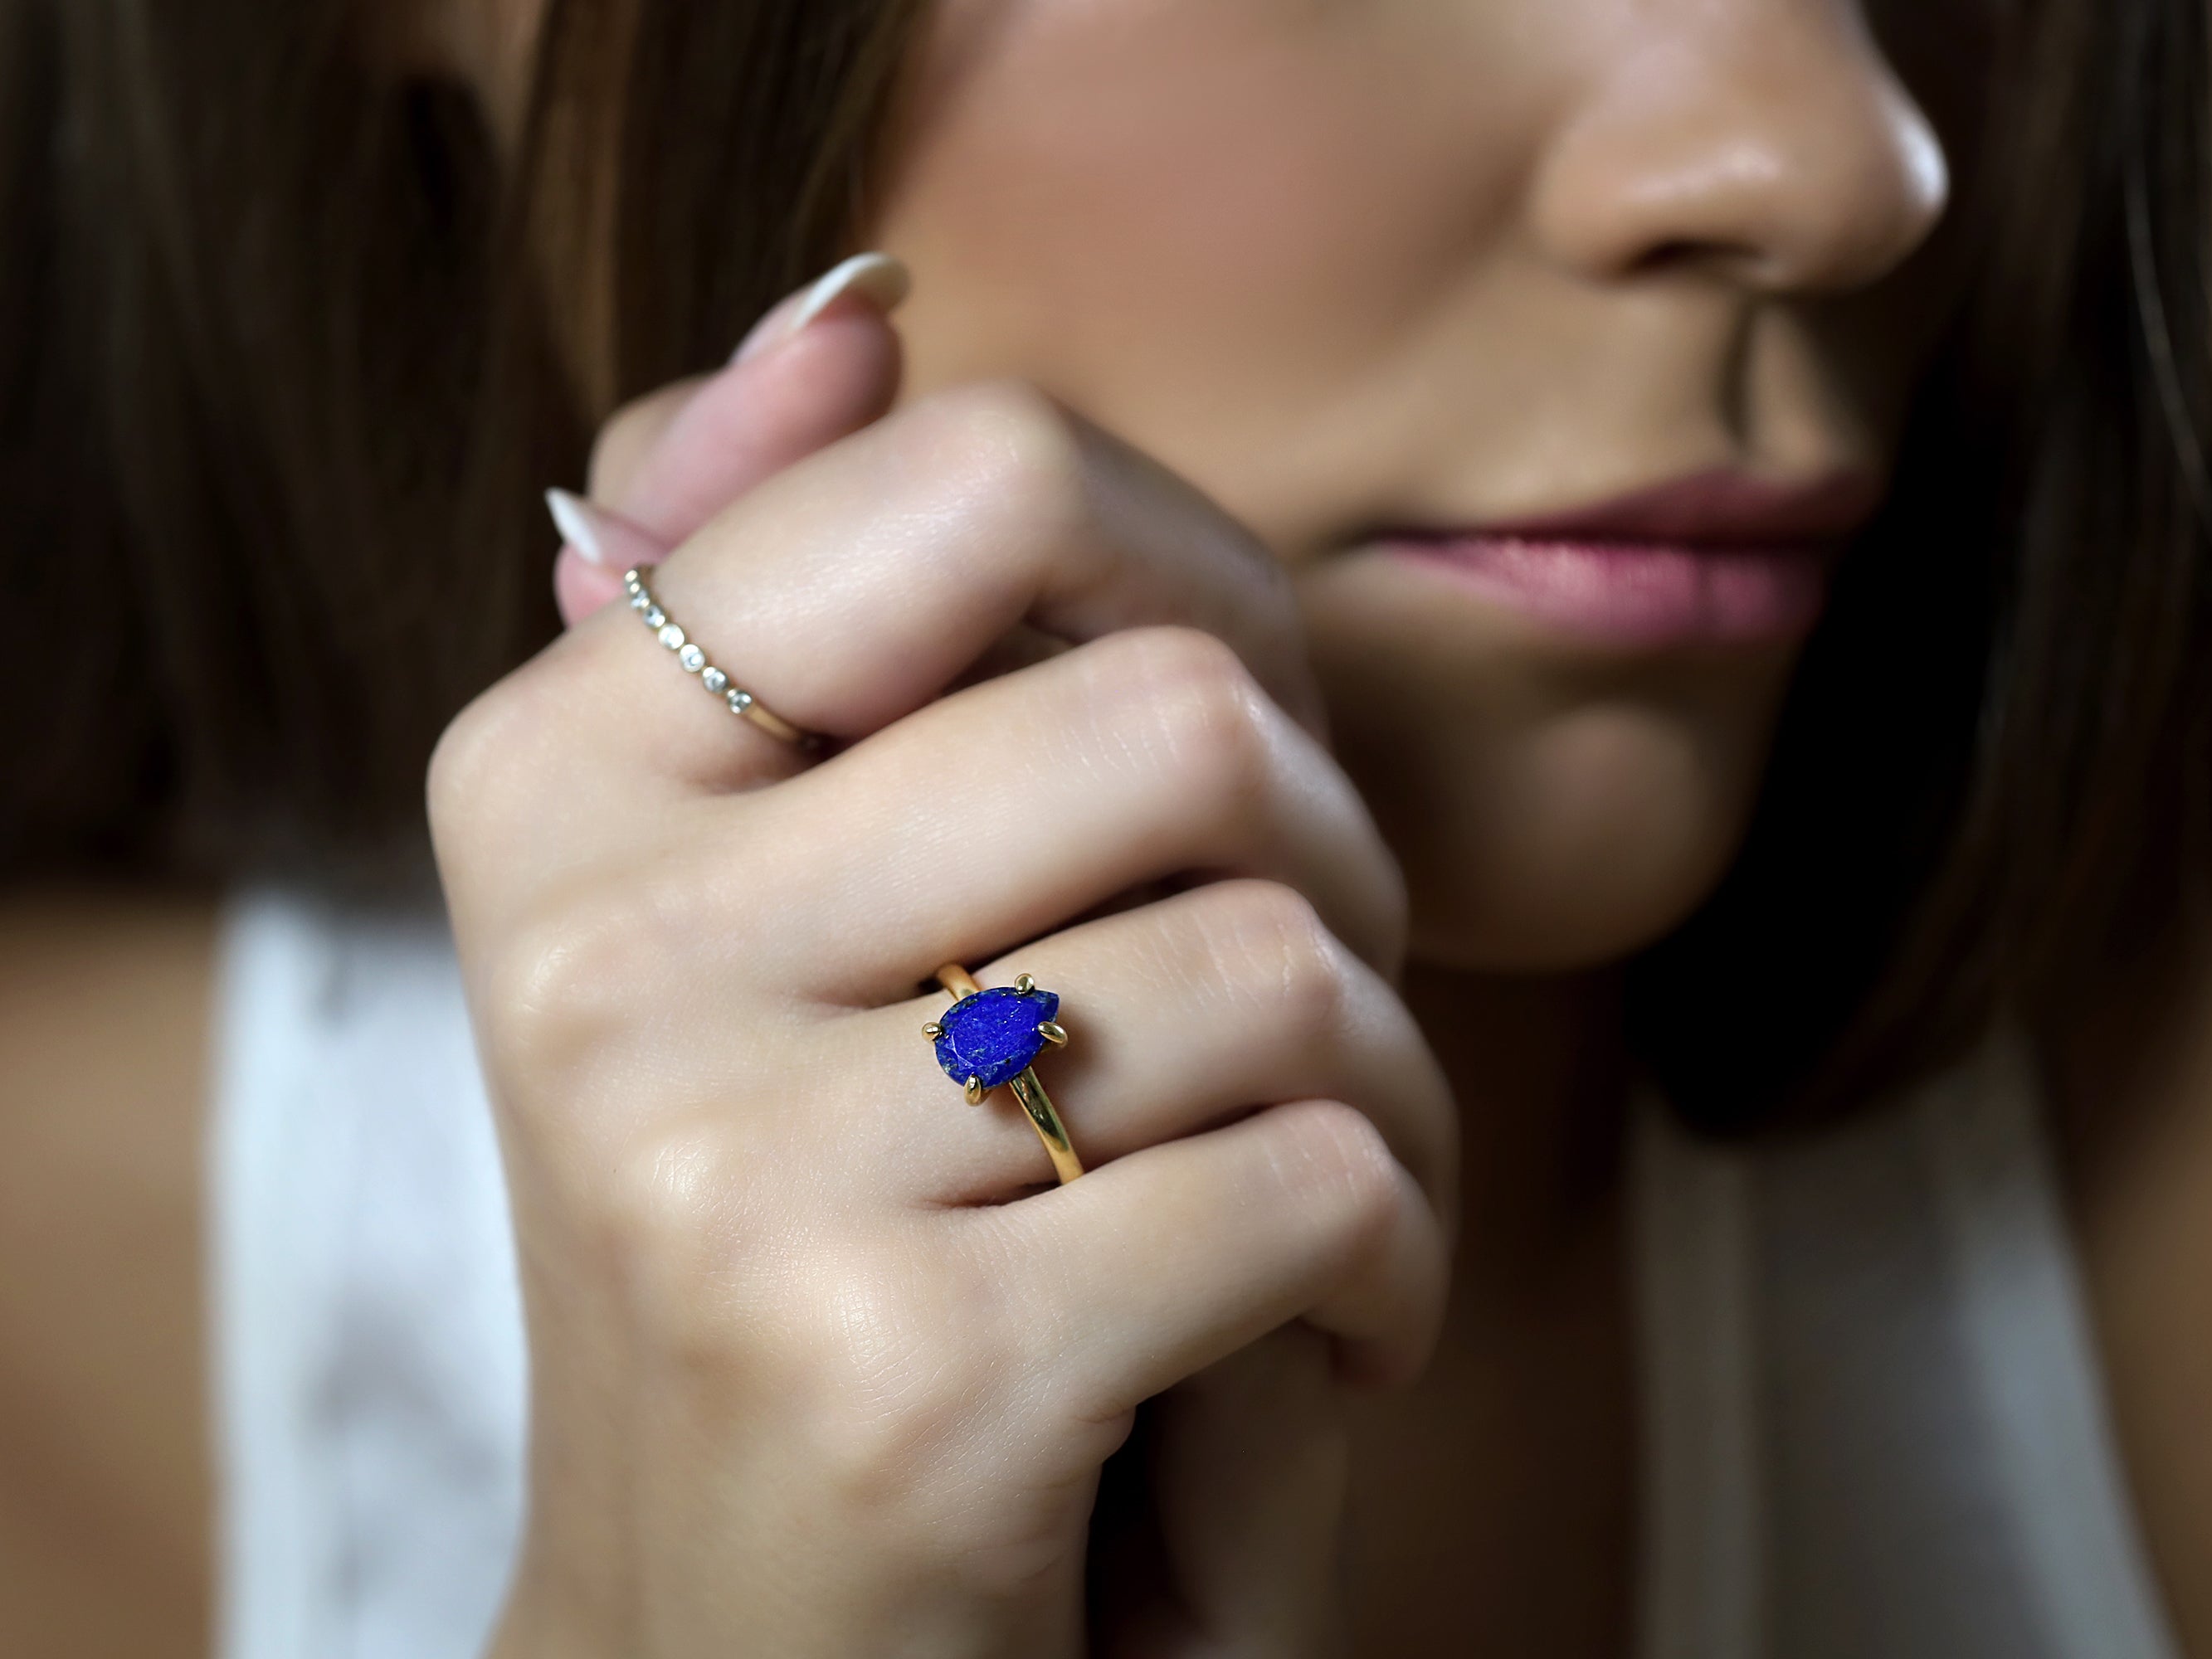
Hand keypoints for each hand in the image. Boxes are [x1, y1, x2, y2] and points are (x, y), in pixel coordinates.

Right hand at [429, 262, 1456, 1657]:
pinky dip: (1391, 1275)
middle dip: (1337, 868)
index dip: (1202, 588)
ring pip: (1285, 957)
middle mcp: (595, 960)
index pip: (984, 476)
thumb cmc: (839, 1253)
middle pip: (1182, 717)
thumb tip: (845, 316)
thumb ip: (802, 610)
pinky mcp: (903, 1381)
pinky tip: (1300, 1351)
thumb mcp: (782, 923)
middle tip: (1294, 1017)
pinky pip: (1322, 1184)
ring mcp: (729, 1178)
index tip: (1220, 752)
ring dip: (1386, 1097)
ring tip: (1292, 1200)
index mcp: (557, 786)